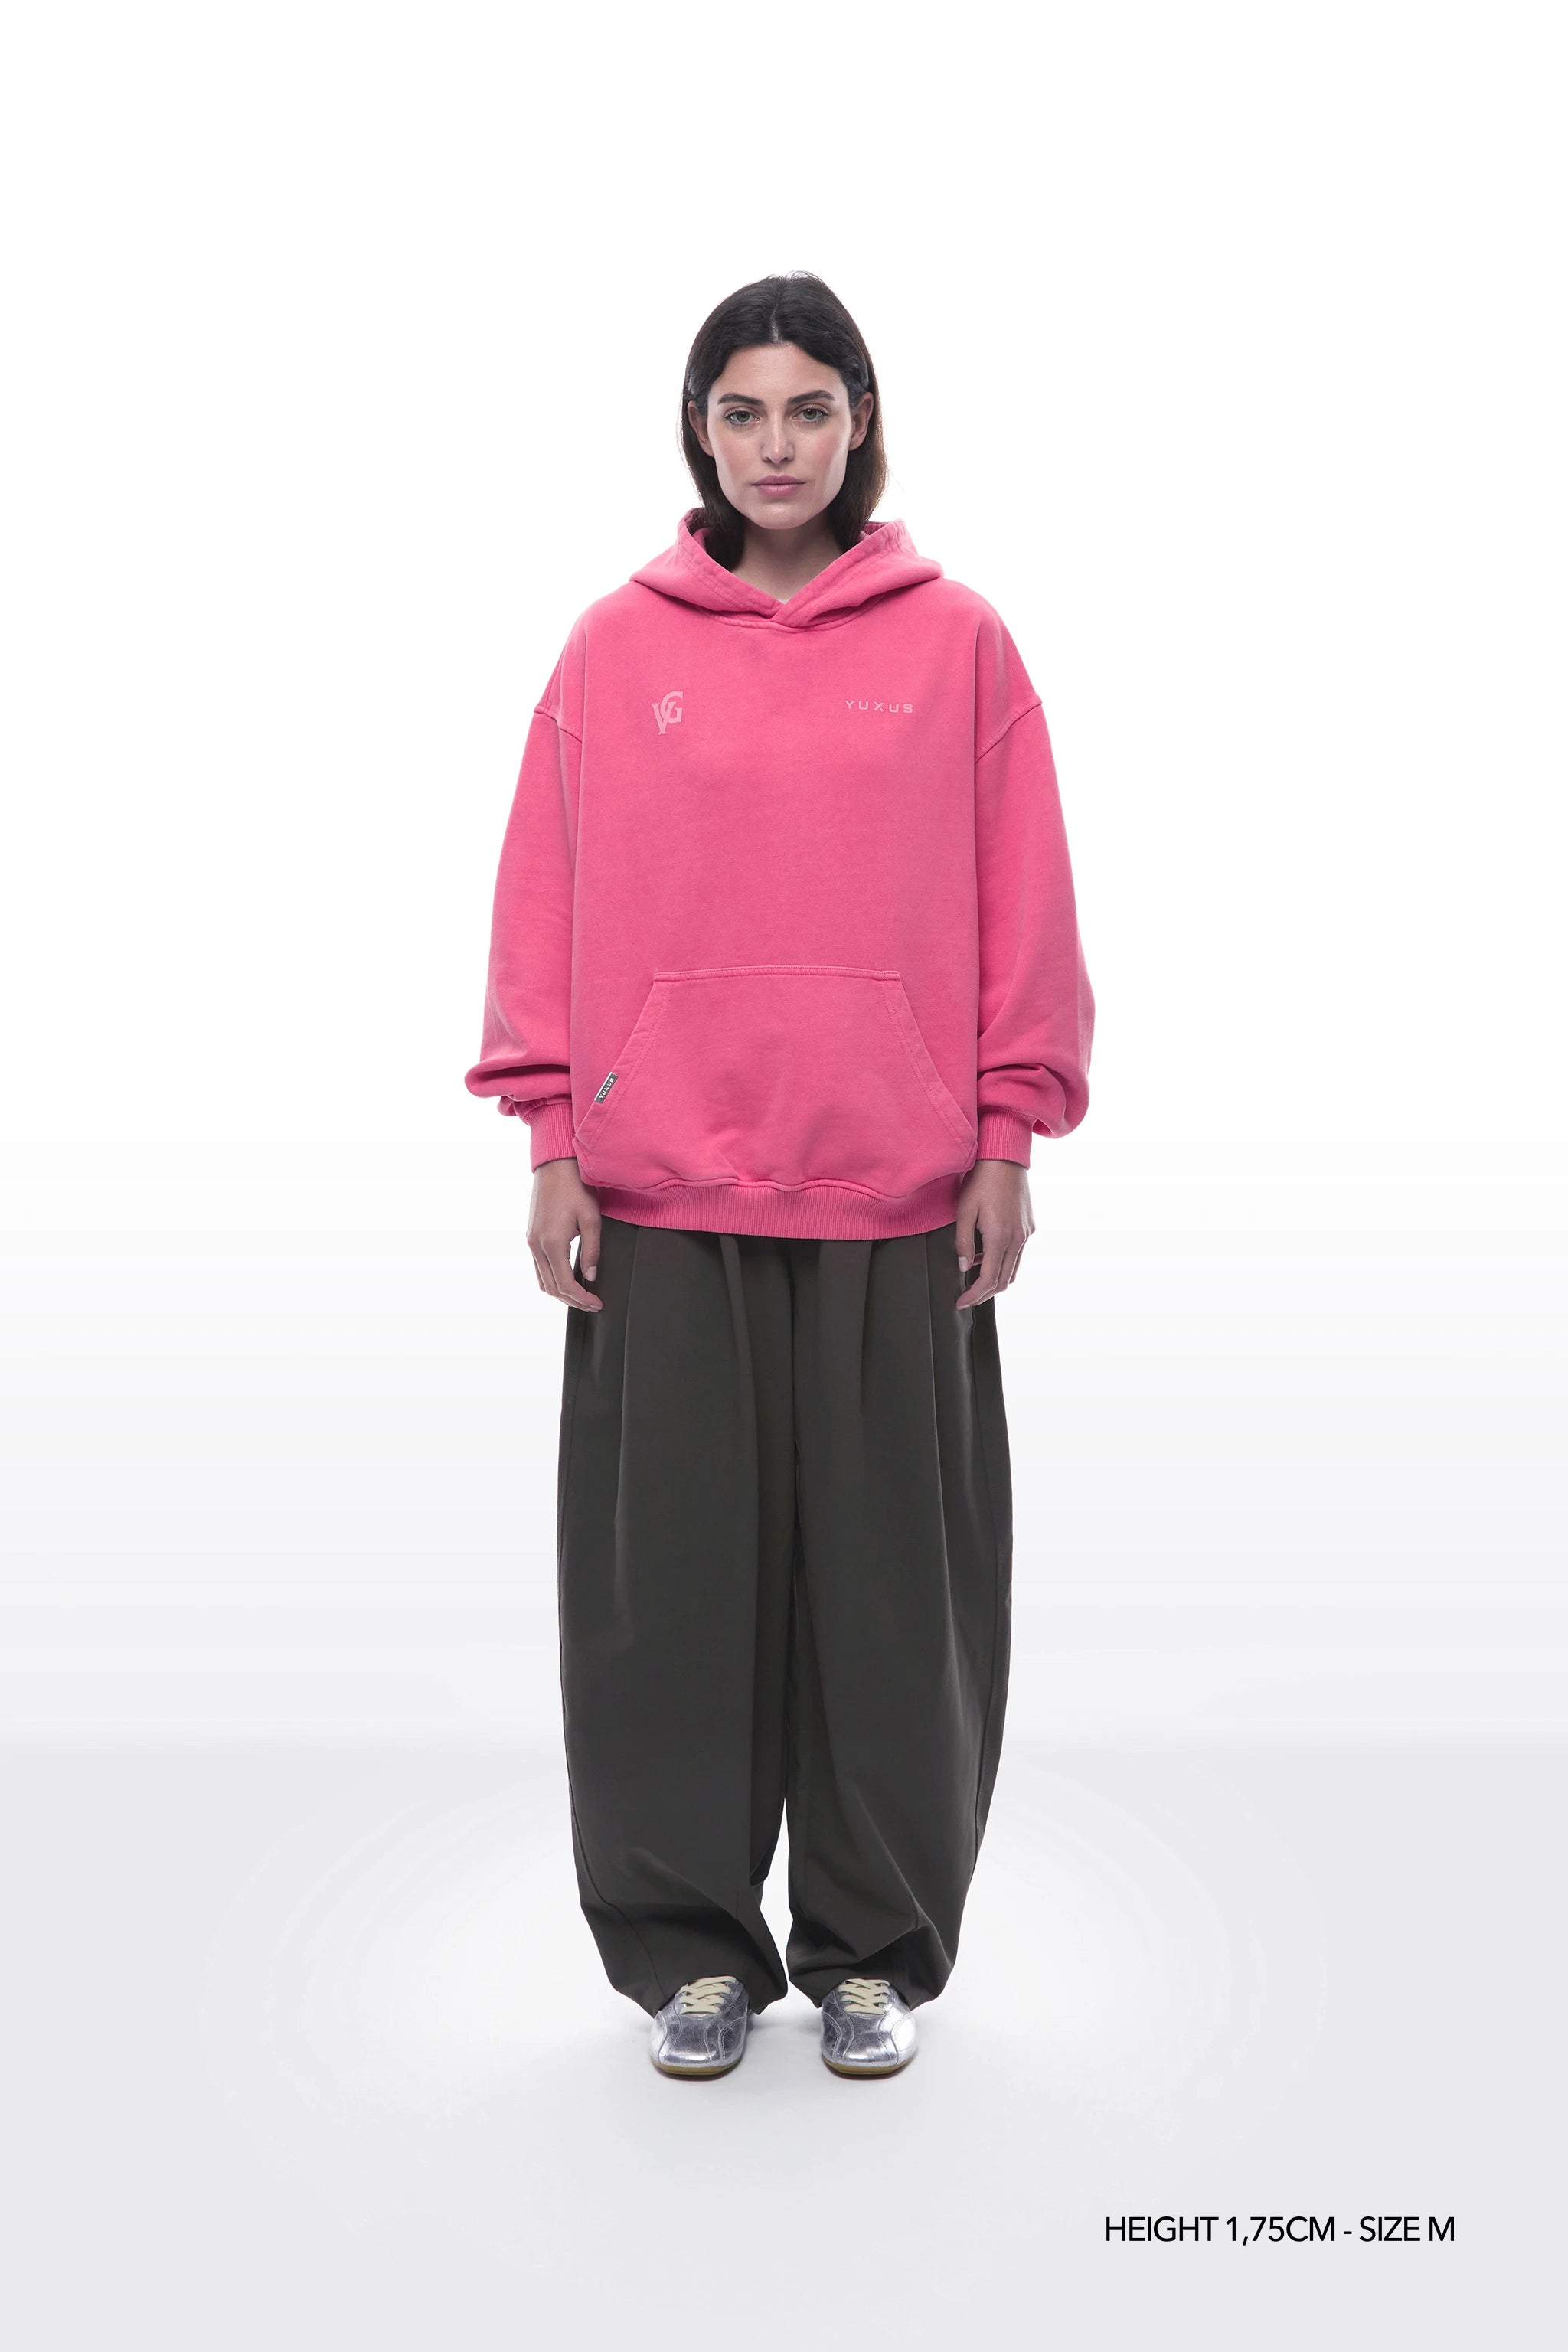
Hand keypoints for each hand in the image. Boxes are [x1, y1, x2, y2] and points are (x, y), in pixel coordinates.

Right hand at [528, 1157, 602, 1310]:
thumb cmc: (576, 1187)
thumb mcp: (591, 1219)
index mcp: (552, 1243)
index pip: (566, 1285)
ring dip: (561, 1292)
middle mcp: (537, 1245)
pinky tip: (567, 1278)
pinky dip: (552, 1279)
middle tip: (592, 1304)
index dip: (582, 1299)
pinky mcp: (531, 1236)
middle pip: (552, 1288)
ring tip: (581, 1294)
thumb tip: (591, 1276)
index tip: (597, 1303)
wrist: (555, 1165)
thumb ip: (592, 1251)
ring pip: (542, 1280)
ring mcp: (531, 1241)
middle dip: (572, 1300)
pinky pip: (539, 1267)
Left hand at [954, 1158, 1033, 1308]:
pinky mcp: (1029, 1227)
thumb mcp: (963, 1211)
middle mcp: (1017, 1239)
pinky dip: (1002, 1263)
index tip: (961, 1302)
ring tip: (973, 1277)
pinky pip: (1017, 1255)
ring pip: (1012, 1270)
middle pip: (1003, 1281)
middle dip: (984, 1294)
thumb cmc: (981, 1181)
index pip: (988, 1279)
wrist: (1005, 1158)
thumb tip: (963, 1266)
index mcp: (1000, 1237)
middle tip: (967, 1298)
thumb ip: (962, 1241)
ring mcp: (1026, 1234)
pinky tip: (984, 1255)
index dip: (974, 1295)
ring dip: (994, 1280)